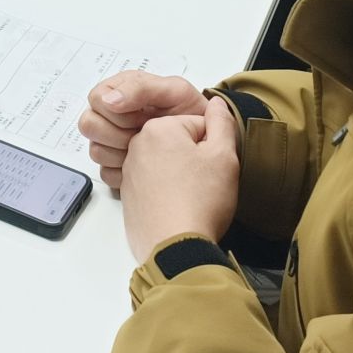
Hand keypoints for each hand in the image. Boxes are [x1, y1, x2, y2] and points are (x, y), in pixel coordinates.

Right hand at [78, 71, 206, 188]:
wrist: (207, 142)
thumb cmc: (192, 112)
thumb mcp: (175, 91)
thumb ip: (141, 88)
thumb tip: (110, 100)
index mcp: (122, 91)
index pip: (96, 98)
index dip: (116, 111)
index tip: (141, 118)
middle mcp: (113, 115)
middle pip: (89, 124)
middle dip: (118, 133)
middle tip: (143, 135)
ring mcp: (112, 141)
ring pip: (95, 150)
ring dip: (123, 153)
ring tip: (147, 151)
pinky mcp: (116, 166)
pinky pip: (106, 173)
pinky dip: (126, 173)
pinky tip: (145, 166)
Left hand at [121, 97, 240, 262]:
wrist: (176, 248)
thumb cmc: (200, 201)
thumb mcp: (224, 156)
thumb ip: (222, 123)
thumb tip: (216, 104)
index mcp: (159, 129)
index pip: (197, 126)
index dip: (213, 147)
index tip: (215, 167)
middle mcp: (138, 146)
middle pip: (178, 143)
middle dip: (194, 159)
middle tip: (205, 183)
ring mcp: (130, 171)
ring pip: (166, 164)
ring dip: (180, 176)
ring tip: (192, 198)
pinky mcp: (128, 195)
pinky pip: (153, 185)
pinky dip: (166, 193)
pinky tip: (178, 208)